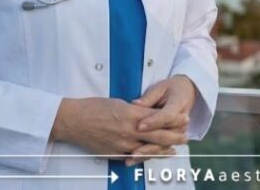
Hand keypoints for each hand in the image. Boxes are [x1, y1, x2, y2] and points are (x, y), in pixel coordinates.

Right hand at [51, 97, 183, 159]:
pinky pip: (134, 156)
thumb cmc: (93, 108)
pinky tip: (153, 156)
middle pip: (158, 135)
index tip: (184, 119)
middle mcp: (129, 130)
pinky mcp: (114, 153)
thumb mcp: (117, 103)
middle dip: (174, 136)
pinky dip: (146, 156)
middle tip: (186, 137)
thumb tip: (146, 113)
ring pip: (148, 149)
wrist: (73, 121)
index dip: (173, 120)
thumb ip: (134, 110)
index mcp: (130, 114)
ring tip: (175, 149)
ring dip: (163, 149)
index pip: (158, 117)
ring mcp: (122, 144)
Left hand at [125, 75, 195, 165]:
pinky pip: (162, 148)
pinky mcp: (174, 137)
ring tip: (132, 157)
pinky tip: (136, 159)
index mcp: (179, 104)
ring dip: (148, 153)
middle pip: (167, 136)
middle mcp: (181, 121)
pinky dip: (149, 154)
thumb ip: (149, 97)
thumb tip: (135, 104)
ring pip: (164, 146)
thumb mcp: (161, 87)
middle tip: (133, 150)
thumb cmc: (172, 88)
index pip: (167, 116)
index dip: (153, 122)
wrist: (187, 92)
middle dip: (149, 145)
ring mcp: (179, 131)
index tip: (139, 126)